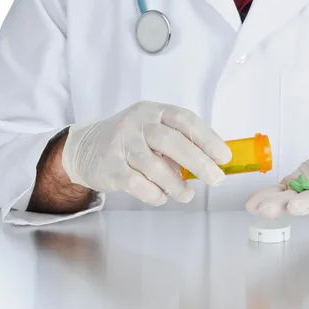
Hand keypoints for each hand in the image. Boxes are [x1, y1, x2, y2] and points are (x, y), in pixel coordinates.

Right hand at [61, 101, 231, 205]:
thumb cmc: (131, 141)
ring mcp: (121, 144)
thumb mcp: (154, 131)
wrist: (84, 148)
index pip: (185, 120)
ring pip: (154, 166)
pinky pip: (137, 183)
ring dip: (176, 184)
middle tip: (217, 179)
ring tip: (188, 195)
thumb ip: (180, 142)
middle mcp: (137, 123)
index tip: (224, 157)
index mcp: (154, 111)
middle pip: (171, 141)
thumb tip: (213, 163)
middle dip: (198, 162)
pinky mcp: (110, 167)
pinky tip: (162, 196)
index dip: (207, 138)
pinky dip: (154, 193)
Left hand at [245, 128, 308, 217]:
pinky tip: (252, 201)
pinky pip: (279, 192)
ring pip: (286, 200)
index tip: (296, 207)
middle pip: (300, 204)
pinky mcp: (295, 185)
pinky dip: (266, 196)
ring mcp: (305, 192)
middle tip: (265, 210)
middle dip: (283, 207)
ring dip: (270, 204)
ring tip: (253, 207)